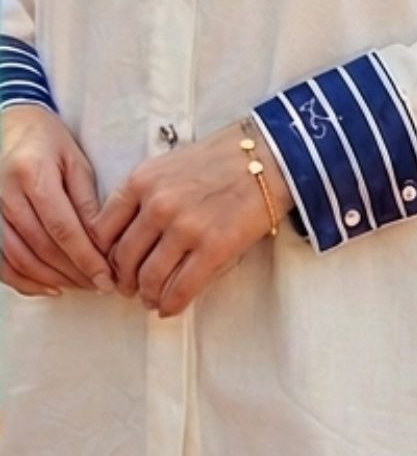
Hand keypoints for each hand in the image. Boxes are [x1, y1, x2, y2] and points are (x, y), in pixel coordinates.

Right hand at [1, 104, 115, 297]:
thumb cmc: (50, 142)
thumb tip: (102, 240)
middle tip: (101, 284)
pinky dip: (25, 280)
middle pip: (42, 247)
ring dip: (53, 279)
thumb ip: (87, 199)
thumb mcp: (75, 161)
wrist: (12, 128)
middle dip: (74, 272)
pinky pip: (2, 262)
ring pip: (21, 259)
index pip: (62, 227)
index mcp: (33, 175)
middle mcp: (7, 196)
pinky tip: (50, 287)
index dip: (85, 257)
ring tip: (82, 285)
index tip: (106, 276)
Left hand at [92, 121, 292, 317]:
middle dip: (124, 280)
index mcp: (142, 180)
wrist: (269, 155)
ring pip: (148, 279)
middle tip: (131, 288)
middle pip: (122, 260)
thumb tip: (126, 240)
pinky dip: (170, 305)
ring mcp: (185, 227)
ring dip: (147, 295)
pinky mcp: (214, 248)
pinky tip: (170, 306)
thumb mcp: (168, 164)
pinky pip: (180, 290)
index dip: (103, 255)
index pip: (102, 231)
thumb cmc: (221, 158)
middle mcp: (158, 204)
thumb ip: (143, 196)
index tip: (113, 264)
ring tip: (152, 298)